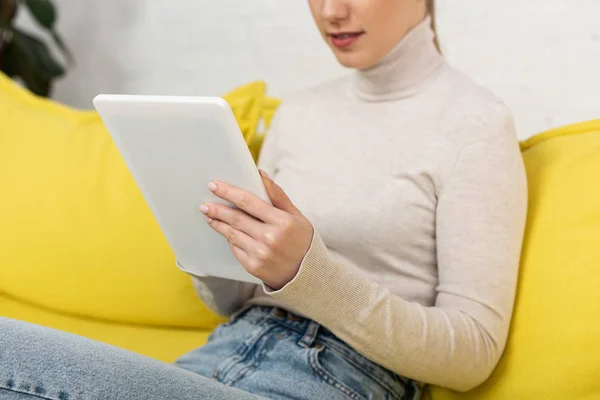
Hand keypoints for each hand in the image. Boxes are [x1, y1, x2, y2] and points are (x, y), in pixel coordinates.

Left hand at [199, 170, 313, 289]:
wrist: (307, 274)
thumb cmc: (302, 240)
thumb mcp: (296, 215)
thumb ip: (277, 195)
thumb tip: (260, 174)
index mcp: (282, 222)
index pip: (249, 202)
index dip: (228, 192)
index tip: (214, 185)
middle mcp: (270, 238)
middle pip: (236, 218)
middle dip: (217, 209)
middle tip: (204, 204)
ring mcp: (260, 254)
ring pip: (232, 234)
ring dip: (218, 223)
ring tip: (209, 215)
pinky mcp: (253, 266)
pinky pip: (235, 248)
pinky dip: (229, 238)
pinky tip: (224, 231)